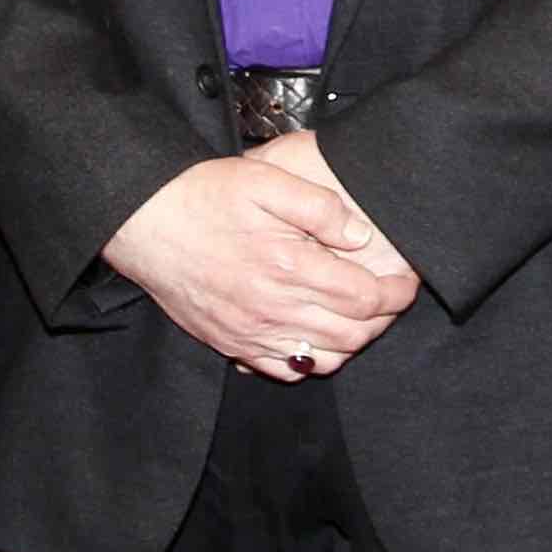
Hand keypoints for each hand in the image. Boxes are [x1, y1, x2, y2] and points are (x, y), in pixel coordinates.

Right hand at [102, 155, 418, 377]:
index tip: (407, 281)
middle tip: (392, 297)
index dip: (396, 292)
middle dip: (384, 319)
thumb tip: (359, 236)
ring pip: (325, 359)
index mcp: (286, 266)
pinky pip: (287, 370)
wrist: (144, 222)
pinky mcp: (232, 344)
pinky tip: (320, 336)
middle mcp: (272, 308)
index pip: (364, 298)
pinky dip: (315, 360)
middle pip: (353, 334)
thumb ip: (318, 206)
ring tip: (362, 317)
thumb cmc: (203, 195)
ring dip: (354, 342)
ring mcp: (251, 333)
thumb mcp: (265, 181)